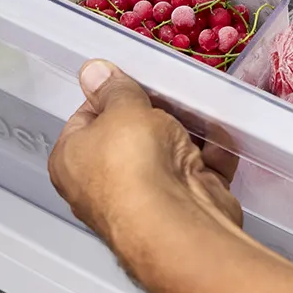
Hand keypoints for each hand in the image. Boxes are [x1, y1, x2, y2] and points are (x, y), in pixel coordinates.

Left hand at [49, 59, 246, 283]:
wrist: (176, 220)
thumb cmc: (133, 162)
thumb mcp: (121, 107)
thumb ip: (114, 88)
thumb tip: (93, 71)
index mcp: (72, 161)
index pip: (86, 118)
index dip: (111, 97)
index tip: (134, 83)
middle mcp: (102, 184)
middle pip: (130, 136)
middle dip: (154, 116)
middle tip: (171, 94)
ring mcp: (145, 199)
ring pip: (167, 154)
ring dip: (186, 133)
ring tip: (199, 110)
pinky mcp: (182, 206)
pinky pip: (198, 171)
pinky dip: (211, 156)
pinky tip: (220, 137)